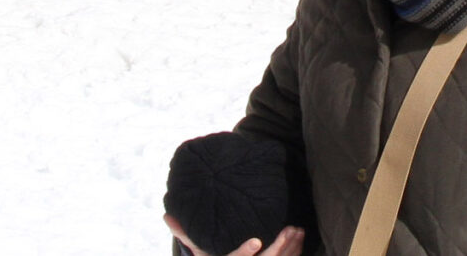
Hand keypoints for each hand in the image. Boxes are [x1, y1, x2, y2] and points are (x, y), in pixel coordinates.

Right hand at [163, 217, 304, 255]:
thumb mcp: (200, 253)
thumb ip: (186, 235)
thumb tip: (166, 215)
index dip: (245, 252)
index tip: (256, 242)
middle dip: (280, 247)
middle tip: (291, 229)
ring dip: (291, 249)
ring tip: (298, 230)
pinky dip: (295, 253)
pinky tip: (300, 240)